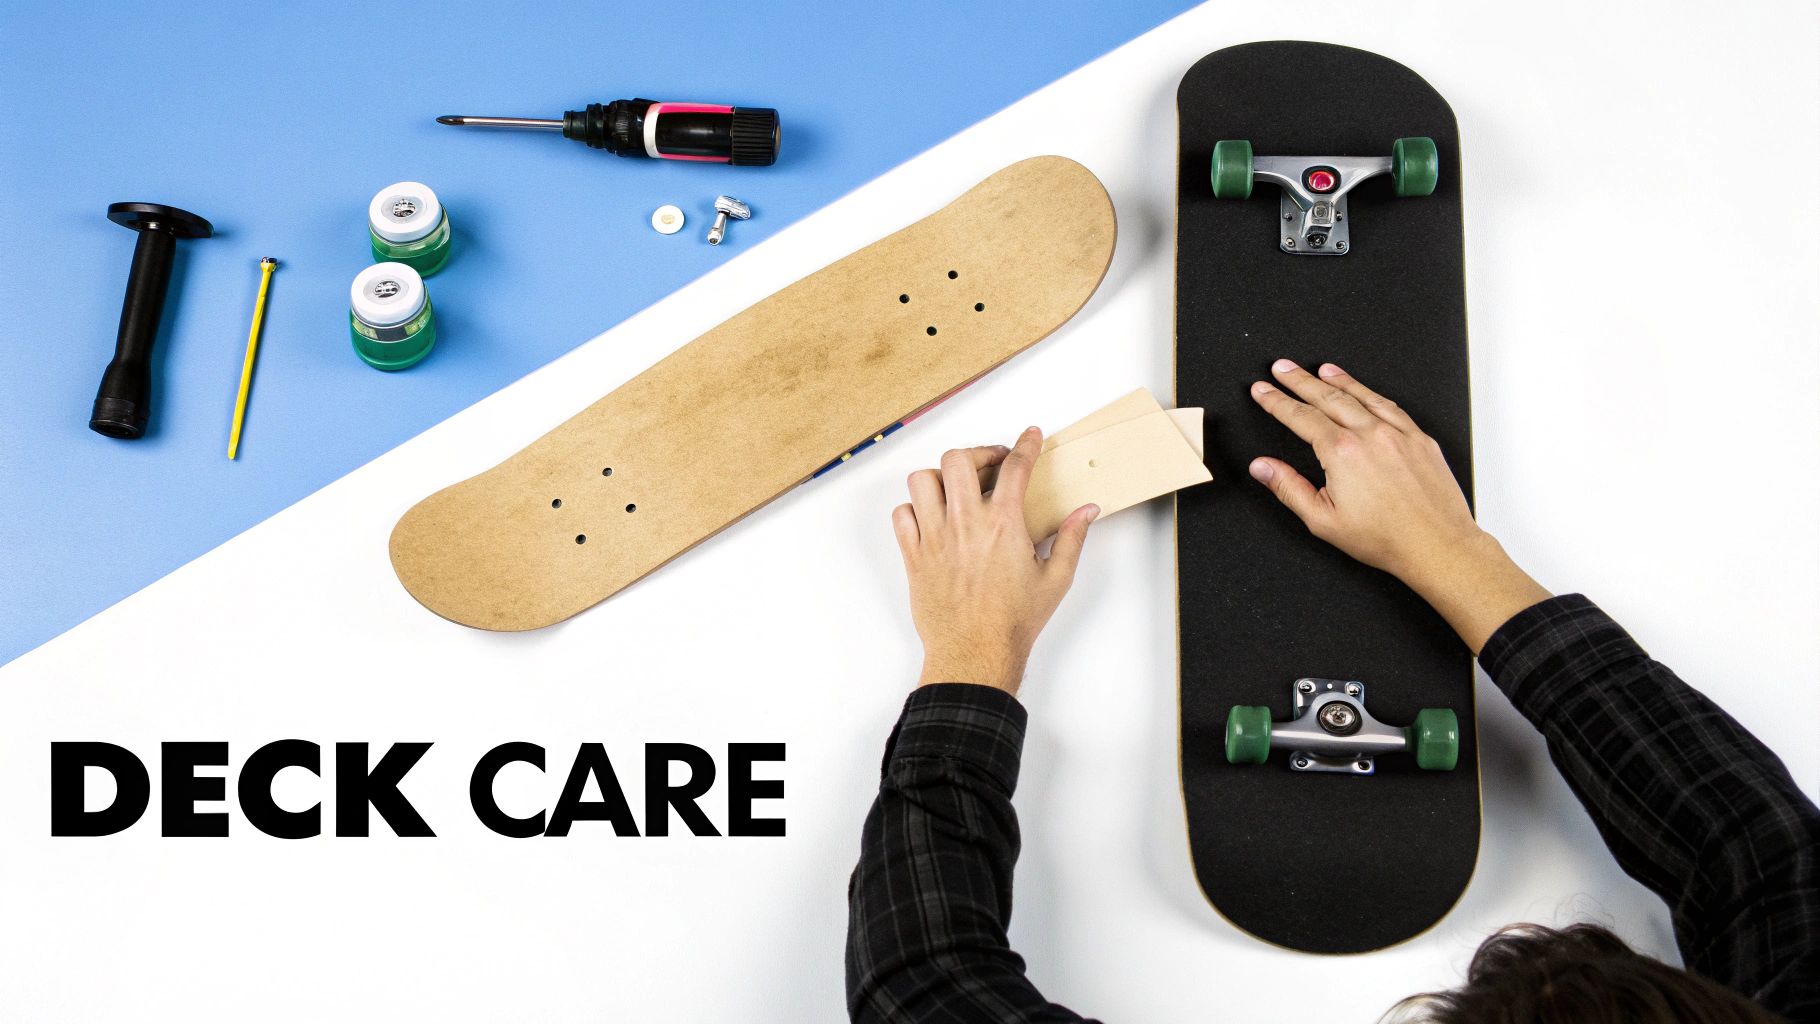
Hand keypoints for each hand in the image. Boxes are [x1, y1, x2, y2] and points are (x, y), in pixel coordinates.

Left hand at [893, 427, 1098, 693]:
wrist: (975, 654)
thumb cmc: (1012, 622)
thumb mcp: (1055, 580)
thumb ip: (1071, 539)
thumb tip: (1086, 511)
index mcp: (1003, 525)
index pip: (1015, 467)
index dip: (1025, 444)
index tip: (1029, 436)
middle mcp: (965, 524)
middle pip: (959, 459)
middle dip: (977, 453)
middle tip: (990, 465)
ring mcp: (935, 538)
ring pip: (922, 480)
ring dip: (940, 477)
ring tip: (956, 489)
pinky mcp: (914, 556)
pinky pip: (901, 515)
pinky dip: (913, 509)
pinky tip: (931, 518)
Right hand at [1248, 359, 1548, 652]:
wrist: (1437, 544)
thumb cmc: (1385, 538)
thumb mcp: (1323, 520)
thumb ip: (1289, 488)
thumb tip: (1262, 467)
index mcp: (1342, 452)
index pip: (1300, 417)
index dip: (1277, 401)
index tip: (1262, 390)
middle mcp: (1369, 435)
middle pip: (1327, 397)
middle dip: (1300, 380)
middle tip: (1282, 367)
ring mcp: (1397, 433)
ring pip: (1361, 396)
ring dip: (1336, 379)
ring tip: (1319, 369)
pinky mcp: (1419, 439)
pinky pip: (1391, 406)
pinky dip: (1371, 393)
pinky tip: (1364, 390)